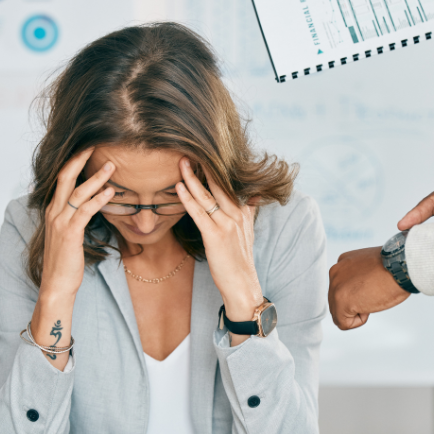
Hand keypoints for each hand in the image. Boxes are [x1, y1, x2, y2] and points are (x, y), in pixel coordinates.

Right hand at [32, 148, 116, 369]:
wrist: (56, 285)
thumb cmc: (66, 261)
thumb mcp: (68, 234)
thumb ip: (76, 217)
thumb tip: (91, 205)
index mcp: (53, 210)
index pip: (61, 178)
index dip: (74, 162)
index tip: (88, 148)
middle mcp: (53, 212)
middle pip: (64, 177)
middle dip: (80, 159)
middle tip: (96, 144)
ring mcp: (60, 222)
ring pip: (77, 191)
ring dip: (96, 177)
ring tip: (113, 166)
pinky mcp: (70, 233)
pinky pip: (85, 211)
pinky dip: (99, 199)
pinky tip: (111, 192)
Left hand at [175, 159, 262, 345]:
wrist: (242, 285)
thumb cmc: (240, 260)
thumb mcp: (248, 231)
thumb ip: (249, 210)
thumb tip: (254, 194)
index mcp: (242, 211)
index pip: (227, 184)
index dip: (215, 168)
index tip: (202, 152)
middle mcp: (236, 214)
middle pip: (218, 184)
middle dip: (203, 166)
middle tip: (189, 148)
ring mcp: (227, 224)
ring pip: (207, 196)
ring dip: (192, 177)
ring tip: (180, 161)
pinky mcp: (216, 236)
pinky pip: (199, 212)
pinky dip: (188, 198)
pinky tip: (179, 187)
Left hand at [327, 247, 409, 329]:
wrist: (400, 267)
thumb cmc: (394, 267)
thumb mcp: (370, 267)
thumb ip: (359, 277)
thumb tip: (359, 292)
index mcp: (342, 264)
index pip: (341, 288)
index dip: (359, 294)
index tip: (372, 288)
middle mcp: (335, 273)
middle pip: (337, 301)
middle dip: (355, 304)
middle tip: (373, 294)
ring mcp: (336, 287)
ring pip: (338, 313)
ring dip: (357, 312)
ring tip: (372, 299)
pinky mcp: (341, 301)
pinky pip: (343, 323)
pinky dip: (358, 321)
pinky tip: (369, 307)